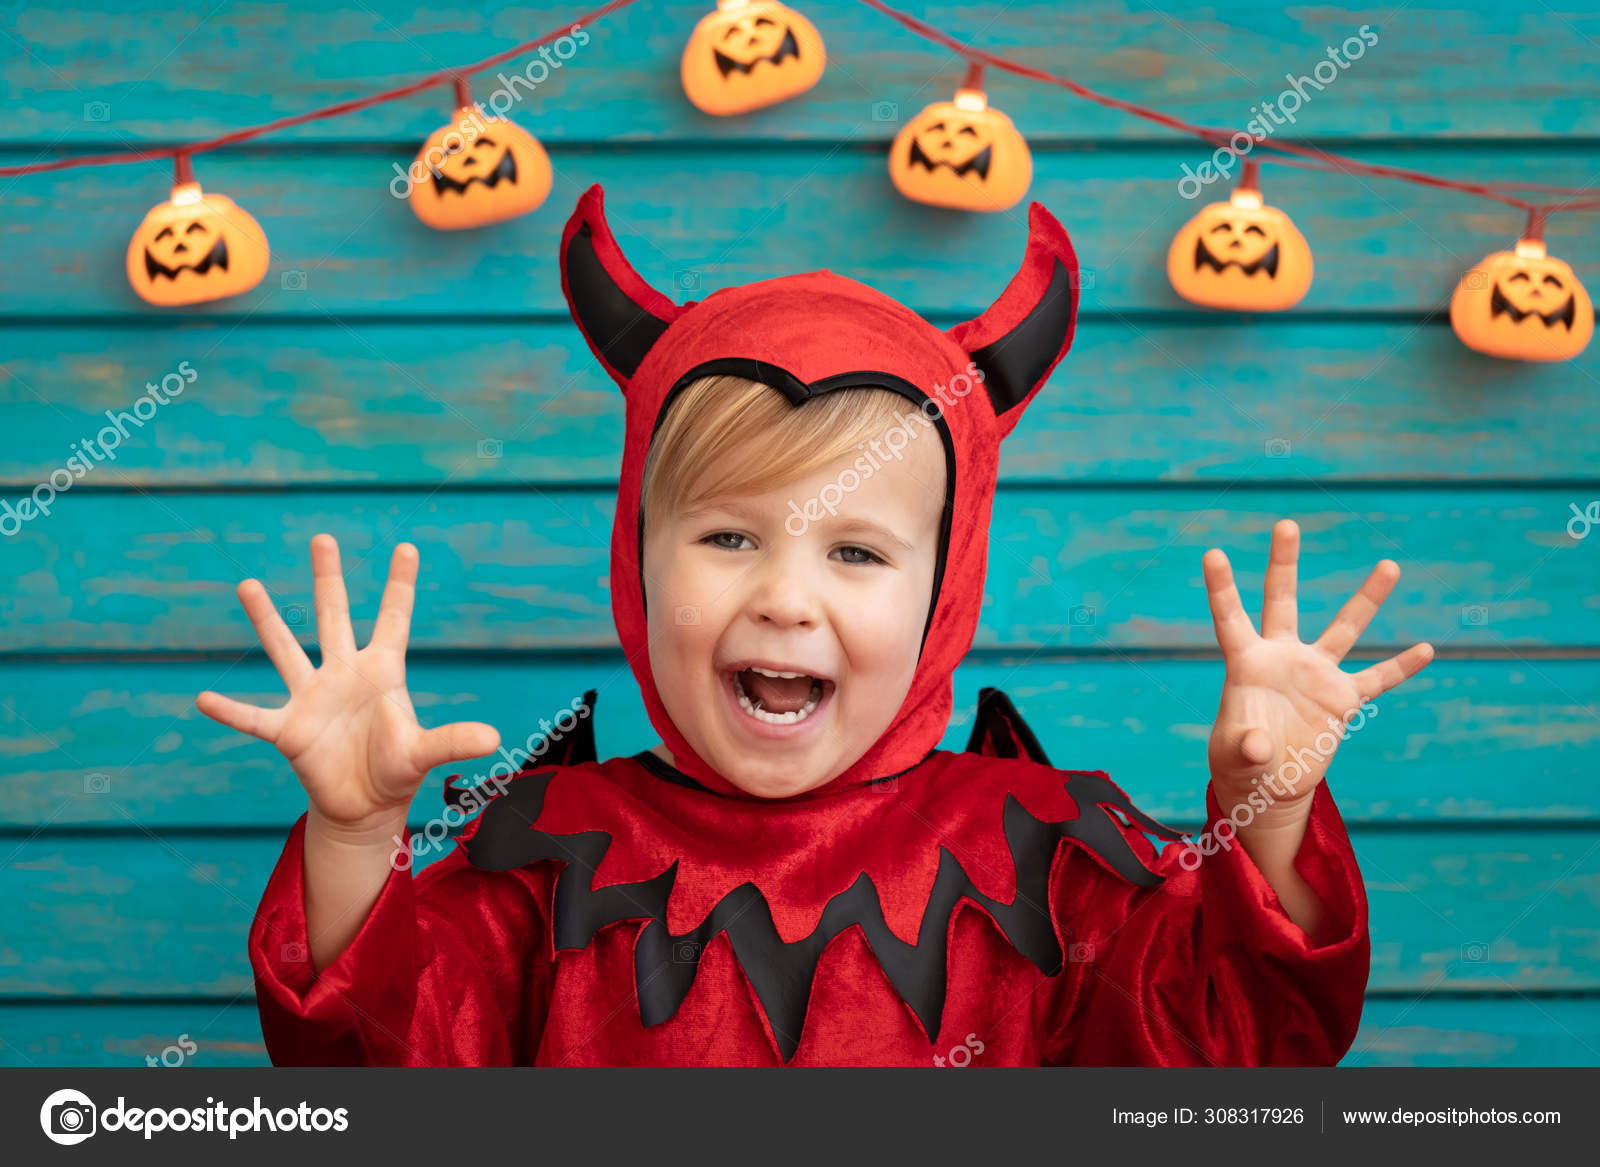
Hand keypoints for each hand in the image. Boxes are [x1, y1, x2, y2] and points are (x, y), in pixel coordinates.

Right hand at [196, 534, 499, 835]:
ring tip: (248, 584)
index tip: (406, 546)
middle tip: (322, 536)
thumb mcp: (425, 753)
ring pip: (286, 650)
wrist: (364, 808)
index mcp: (382, 673)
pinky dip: (230, 712)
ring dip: (267, 620)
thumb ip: (453, 740)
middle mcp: (344, 675)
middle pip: (333, 616)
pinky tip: (202, 699)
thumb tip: (495, 737)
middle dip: (328, 578)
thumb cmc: (395, 772)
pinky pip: (254, 718)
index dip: (400, 585)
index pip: (393, 619)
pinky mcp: (289, 731)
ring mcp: (313, 699)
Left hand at [1202, 519, 1433, 825]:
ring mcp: (1315, 675)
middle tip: (1286, 523)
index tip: (1213, 552)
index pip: (1231, 619)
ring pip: (1344, 629)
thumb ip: (1244, 747)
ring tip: (1390, 564)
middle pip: (1283, 602)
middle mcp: (1282, 658)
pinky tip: (1427, 650)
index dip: (1222, 588)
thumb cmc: (1240, 763)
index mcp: (1246, 664)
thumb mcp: (1236, 757)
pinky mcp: (1341, 699)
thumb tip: (1260, 746)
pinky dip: (1401, 667)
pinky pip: (1377, 680)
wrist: (1267, 783)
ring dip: (1367, 599)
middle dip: (1284, 563)